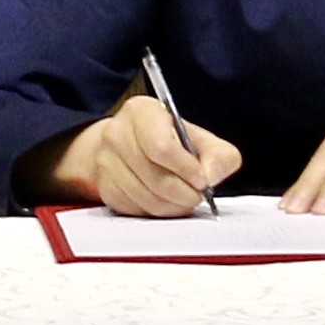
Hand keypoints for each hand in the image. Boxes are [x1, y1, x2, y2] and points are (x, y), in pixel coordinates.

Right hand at [37, 92, 239, 217]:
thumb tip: (211, 175)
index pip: (161, 148)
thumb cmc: (167, 140)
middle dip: (185, 194)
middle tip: (197, 195)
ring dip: (173, 206)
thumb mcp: (198, 138)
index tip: (202, 180)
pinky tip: (165, 201)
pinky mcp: (105, 188)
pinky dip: (157, 212)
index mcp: (141, 112)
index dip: (186, 169)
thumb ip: (218, 154)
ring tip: (184, 199)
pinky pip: (137, 210)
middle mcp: (117, 134)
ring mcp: (106, 162)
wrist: (129, 146)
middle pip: (156, 178)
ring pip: (147, 199)